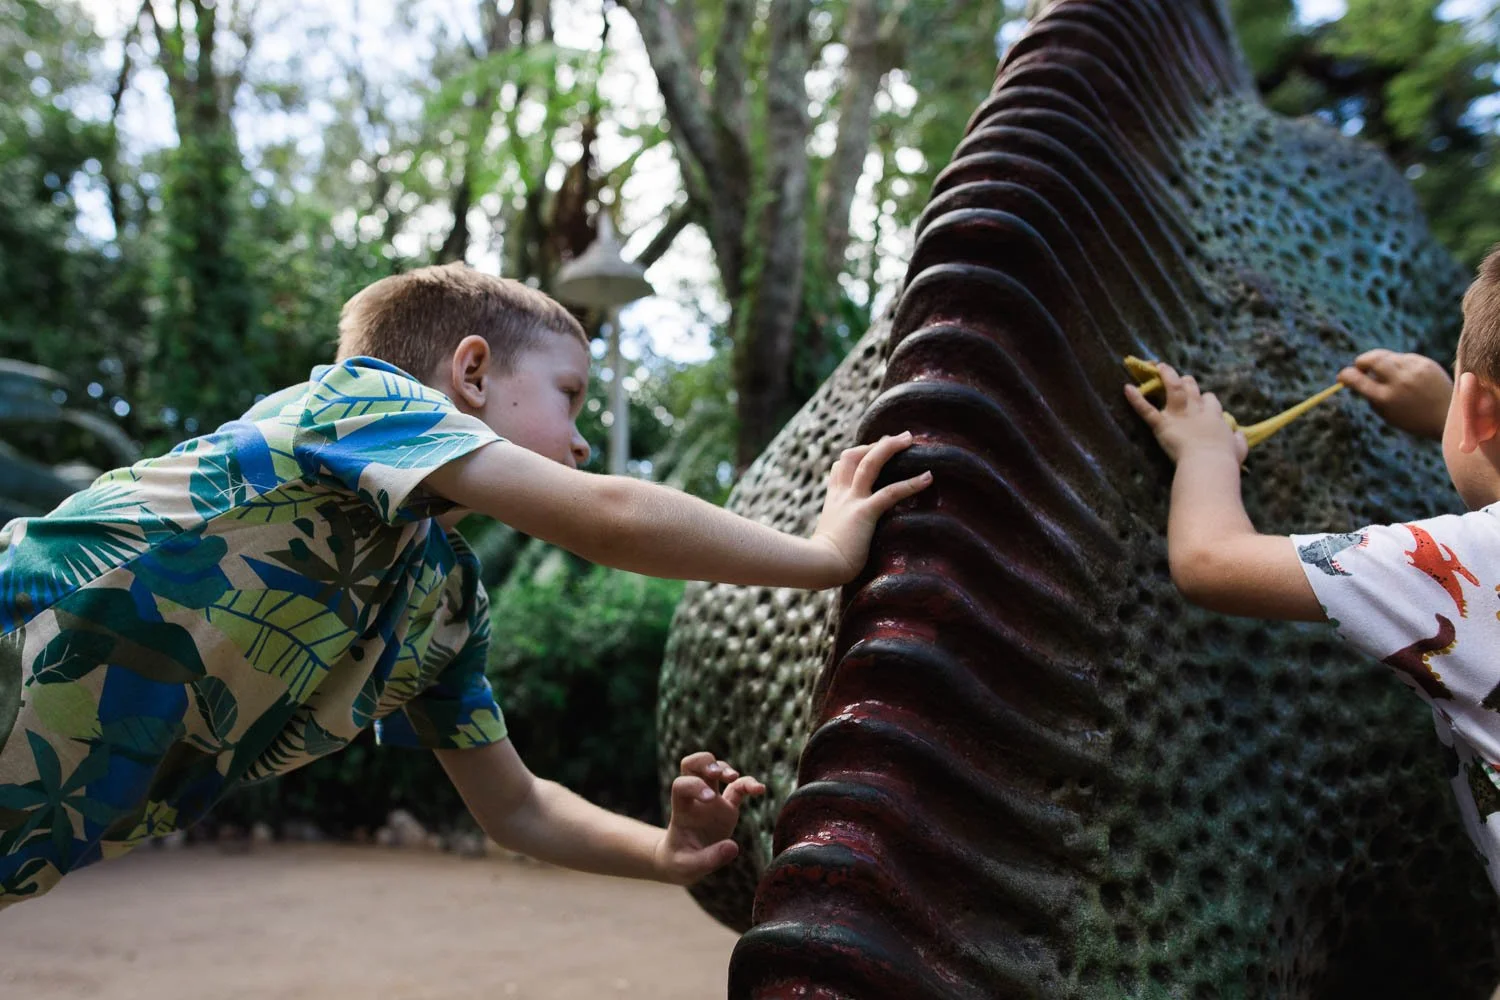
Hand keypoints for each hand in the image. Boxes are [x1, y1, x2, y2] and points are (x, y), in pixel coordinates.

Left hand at [655, 752, 765, 885]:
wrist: (682, 862)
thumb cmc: (680, 862)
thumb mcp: (689, 867)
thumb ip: (709, 859)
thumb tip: (733, 847)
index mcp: (682, 810)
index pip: (681, 784)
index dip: (695, 785)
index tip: (710, 798)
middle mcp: (695, 800)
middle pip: (692, 764)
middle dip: (705, 762)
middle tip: (718, 774)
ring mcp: (712, 800)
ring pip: (715, 768)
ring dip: (725, 767)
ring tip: (735, 778)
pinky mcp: (727, 807)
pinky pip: (738, 788)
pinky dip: (749, 784)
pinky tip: (760, 789)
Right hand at [809, 432, 932, 585]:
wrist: (819, 566)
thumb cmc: (824, 562)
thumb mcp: (828, 539)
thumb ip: (838, 533)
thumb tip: (846, 543)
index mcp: (833, 500)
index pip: (840, 467)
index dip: (857, 455)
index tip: (874, 450)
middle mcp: (841, 495)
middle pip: (854, 456)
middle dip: (876, 444)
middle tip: (899, 438)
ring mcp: (852, 501)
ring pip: (870, 463)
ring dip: (890, 448)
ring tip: (910, 439)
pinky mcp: (865, 512)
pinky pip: (890, 492)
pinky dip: (911, 483)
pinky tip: (928, 477)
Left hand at [1124, 363, 1247, 464]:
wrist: (1209, 462)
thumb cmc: (1225, 459)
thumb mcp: (1239, 448)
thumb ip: (1238, 440)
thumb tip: (1239, 436)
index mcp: (1214, 416)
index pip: (1210, 400)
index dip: (1206, 399)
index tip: (1204, 400)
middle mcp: (1196, 410)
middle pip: (1192, 388)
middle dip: (1186, 382)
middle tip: (1180, 378)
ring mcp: (1178, 415)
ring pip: (1173, 389)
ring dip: (1166, 376)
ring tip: (1159, 367)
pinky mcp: (1162, 424)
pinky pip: (1146, 410)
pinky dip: (1136, 399)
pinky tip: (1127, 388)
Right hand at [1337, 349, 1450, 440]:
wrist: (1448, 416)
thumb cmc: (1413, 418)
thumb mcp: (1387, 413)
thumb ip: (1371, 395)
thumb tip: (1357, 376)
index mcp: (1385, 398)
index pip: (1356, 379)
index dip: (1344, 375)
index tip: (1341, 376)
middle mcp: (1399, 382)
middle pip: (1371, 359)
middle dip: (1361, 361)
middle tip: (1360, 366)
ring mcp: (1413, 370)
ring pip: (1387, 356)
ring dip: (1380, 362)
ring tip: (1384, 372)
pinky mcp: (1425, 363)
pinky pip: (1403, 358)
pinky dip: (1398, 364)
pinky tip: (1406, 375)